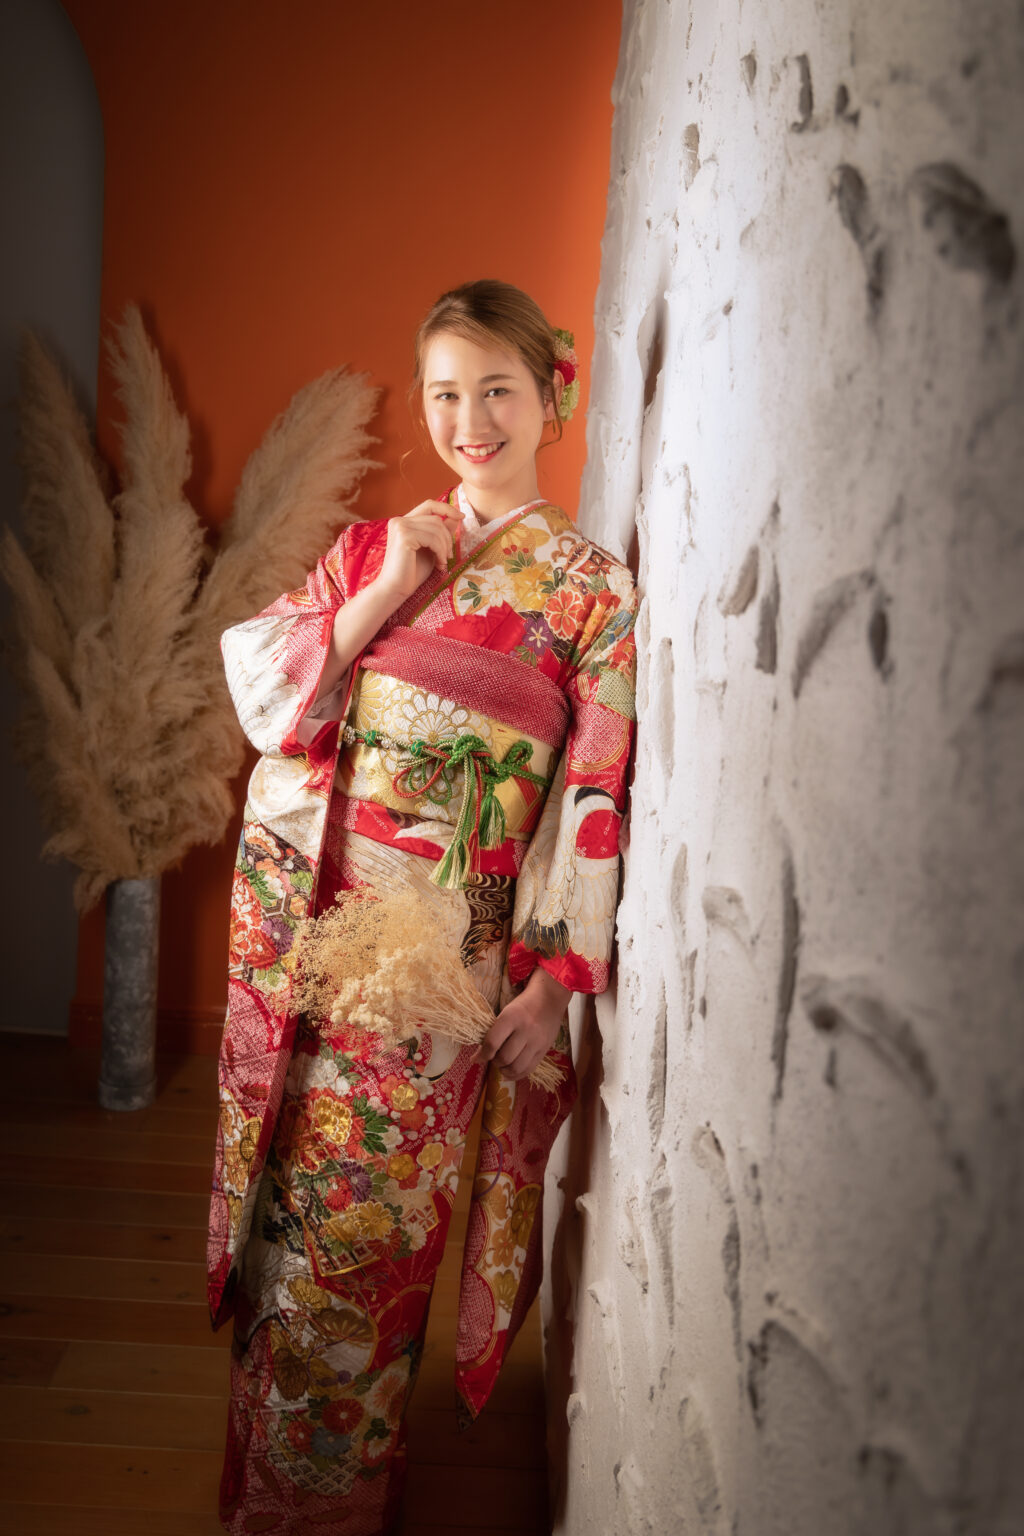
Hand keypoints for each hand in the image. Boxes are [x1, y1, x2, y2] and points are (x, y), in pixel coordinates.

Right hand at [376, 500, 463, 603]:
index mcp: (403, 522)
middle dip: (447, 538)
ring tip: (443, 562)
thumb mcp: (430, 549)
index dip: (446, 508)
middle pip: (436, 519)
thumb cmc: (412, 572)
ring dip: (445, 547)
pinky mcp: (404, 536)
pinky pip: (433, 538)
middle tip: (448, 557)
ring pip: (436, 528)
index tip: (462, 516)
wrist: (395, 590)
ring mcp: (400, 526)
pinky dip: (440, 551)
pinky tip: (439, 564)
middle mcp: (399, 520)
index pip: (429, 505)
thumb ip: (440, 532)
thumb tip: (456, 516)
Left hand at [474, 967, 572, 1081]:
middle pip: (504, 1058)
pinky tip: (510, 1071)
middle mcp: (525, 1030)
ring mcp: (537, 1042)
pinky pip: (529, 1069)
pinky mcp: (544, 1050)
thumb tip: (478, 1055)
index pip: (493, 1043)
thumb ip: (494, 1033)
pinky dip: (516, 1075)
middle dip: (494, 1062)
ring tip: (502, 1065)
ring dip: (504, 1070)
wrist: (549, 998)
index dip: (482, 1055)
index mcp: (511, 1017)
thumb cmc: (523, 1005)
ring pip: (516, 1067)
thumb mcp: (506, 1012)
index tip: (476, 1058)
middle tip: (492, 1058)